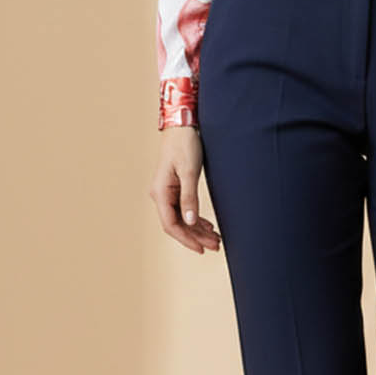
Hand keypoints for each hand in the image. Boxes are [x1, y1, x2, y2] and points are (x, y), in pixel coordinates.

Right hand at [149, 126, 222, 254]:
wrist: (182, 125)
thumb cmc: (184, 144)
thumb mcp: (190, 171)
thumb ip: (189, 197)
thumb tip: (190, 221)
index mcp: (160, 192)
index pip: (171, 224)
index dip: (186, 239)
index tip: (201, 249)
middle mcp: (160, 194)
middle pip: (177, 224)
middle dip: (196, 237)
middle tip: (215, 246)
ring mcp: (167, 192)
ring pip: (182, 218)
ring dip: (198, 230)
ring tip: (215, 239)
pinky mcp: (175, 187)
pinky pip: (184, 209)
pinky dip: (196, 219)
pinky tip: (208, 226)